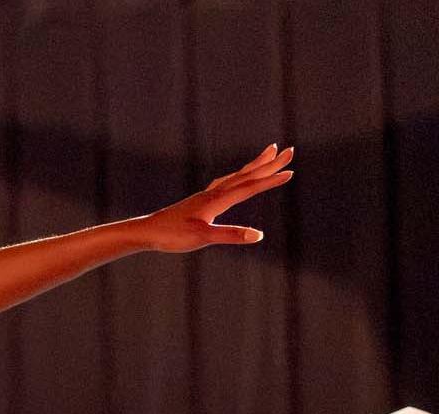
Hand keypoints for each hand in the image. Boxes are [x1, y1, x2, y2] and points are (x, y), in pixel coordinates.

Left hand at [132, 144, 295, 253]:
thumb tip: (258, 235)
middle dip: (269, 164)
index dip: (271, 180)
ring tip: (267, 156)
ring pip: (236, 176)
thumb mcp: (203, 237)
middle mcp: (214, 193)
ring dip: (254, 166)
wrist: (147, 231)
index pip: (250, 187)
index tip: (291, 172)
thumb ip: (230, 235)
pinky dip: (237, 177)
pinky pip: (225, 183)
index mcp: (218, 200)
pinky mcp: (200, 201)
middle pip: (246, 175)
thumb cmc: (172, 235)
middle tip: (289, 150)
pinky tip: (235, 181)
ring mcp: (206, 195)